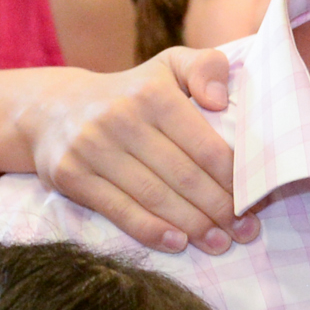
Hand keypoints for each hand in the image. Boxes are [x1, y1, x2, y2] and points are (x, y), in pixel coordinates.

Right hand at [15, 48, 252, 254]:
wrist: (53, 108)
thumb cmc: (131, 93)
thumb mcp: (169, 66)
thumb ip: (206, 68)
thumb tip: (221, 100)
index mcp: (153, 94)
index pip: (205, 145)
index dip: (234, 179)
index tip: (256, 202)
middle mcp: (120, 118)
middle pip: (183, 176)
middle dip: (220, 209)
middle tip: (246, 231)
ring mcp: (92, 148)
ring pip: (154, 196)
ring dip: (193, 226)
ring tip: (220, 243)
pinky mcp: (71, 175)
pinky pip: (119, 209)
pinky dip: (151, 230)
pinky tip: (178, 243)